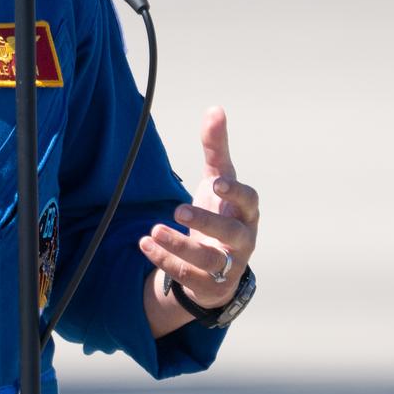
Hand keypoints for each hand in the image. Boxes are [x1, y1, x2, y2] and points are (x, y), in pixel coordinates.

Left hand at [139, 107, 258, 309]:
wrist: (218, 264)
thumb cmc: (221, 213)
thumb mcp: (218, 181)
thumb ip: (216, 148)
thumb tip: (215, 108)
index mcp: (245, 212)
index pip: (250, 201)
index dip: (236, 192)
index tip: (216, 182)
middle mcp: (241, 240)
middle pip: (232, 233)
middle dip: (207, 222)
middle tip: (178, 210)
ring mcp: (227, 265)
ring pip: (209, 260)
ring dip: (180, 246)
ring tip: (153, 230)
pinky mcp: (209, 284)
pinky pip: (189, 276)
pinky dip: (165, 260)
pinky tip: (144, 243)